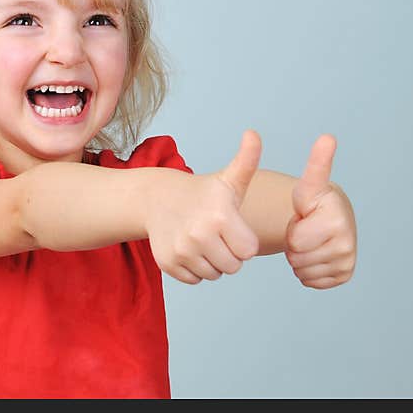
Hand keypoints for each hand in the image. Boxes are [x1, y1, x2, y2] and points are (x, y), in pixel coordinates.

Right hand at [146, 130, 261, 284]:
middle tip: (216, 234)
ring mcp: (181, 250)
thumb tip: (253, 133)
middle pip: (232, 267)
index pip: (248, 252)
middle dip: (228, 254)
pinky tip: (188, 248)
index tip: (231, 226)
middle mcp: (199, 234)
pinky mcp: (167, 262)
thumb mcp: (228, 179)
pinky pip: (194, 279)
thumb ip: (247, 161)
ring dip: (211, 262)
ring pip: (213, 275)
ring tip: (202, 240)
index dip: (243, 241)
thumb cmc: (203, 193)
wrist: (158, 198)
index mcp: (220, 216)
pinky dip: (194, 268)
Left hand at [285, 134, 356, 288]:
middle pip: (296, 257)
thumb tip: (328, 137)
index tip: (308, 216)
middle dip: (293, 245)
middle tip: (303, 230)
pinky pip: (310, 280)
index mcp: (336, 218)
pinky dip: (306, 271)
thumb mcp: (309, 185)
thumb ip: (317, 165)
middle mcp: (347, 241)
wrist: (328, 219)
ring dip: (298, 257)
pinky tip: (314, 253)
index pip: (296, 240)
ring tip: (309, 240)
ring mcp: (347, 260)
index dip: (294, 230)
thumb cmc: (313, 201)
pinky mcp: (345, 274)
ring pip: (301, 270)